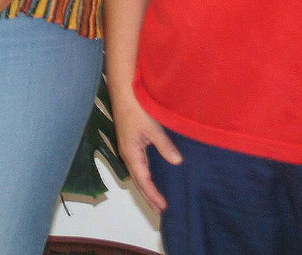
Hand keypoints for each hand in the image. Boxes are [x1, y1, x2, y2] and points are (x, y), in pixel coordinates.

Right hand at [110, 90, 180, 211]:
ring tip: (156, 197)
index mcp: (131, 153)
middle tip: (160, 211)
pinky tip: (152, 174)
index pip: (143, 181)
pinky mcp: (131, 141)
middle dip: (148, 195)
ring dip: (147, 186)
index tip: (163, 208)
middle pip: (138, 180)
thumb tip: (177, 162)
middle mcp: (127, 153)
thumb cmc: (136, 108)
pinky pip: (139, 164)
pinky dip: (146, 174)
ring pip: (138, 172)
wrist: (123, 90)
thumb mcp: (153, 128)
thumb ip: (164, 146)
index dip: (153, 195)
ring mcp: (128, 147)